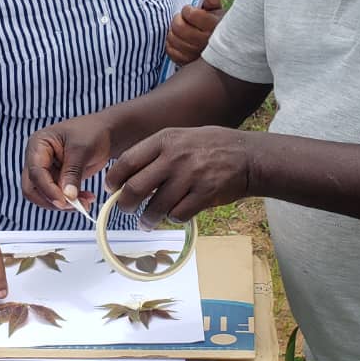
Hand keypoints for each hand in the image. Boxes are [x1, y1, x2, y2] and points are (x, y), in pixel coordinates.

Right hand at [23, 114, 112, 210]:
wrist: (105, 133)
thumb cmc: (92, 132)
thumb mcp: (82, 150)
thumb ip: (72, 173)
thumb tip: (67, 196)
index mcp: (38, 145)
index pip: (35, 172)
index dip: (47, 189)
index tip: (63, 201)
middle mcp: (37, 158)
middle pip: (32, 188)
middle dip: (52, 200)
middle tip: (74, 205)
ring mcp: (46, 170)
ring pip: (44, 196)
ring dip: (63, 203)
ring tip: (85, 203)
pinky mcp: (56, 179)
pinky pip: (58, 196)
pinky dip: (71, 201)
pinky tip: (86, 199)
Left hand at [107, 126, 252, 226]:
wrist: (248, 156)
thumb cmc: (211, 147)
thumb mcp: (181, 137)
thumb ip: (156, 152)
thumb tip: (128, 174)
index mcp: (165, 139)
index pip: (127, 161)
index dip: (114, 179)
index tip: (112, 189)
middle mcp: (174, 157)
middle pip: (136, 188)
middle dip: (125, 205)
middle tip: (125, 210)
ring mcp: (190, 176)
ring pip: (156, 207)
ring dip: (147, 219)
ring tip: (146, 222)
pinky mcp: (204, 194)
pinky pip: (178, 215)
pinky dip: (172, 219)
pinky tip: (173, 216)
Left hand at [165, 0, 224, 65]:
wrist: (223, 48)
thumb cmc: (218, 26)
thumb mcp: (217, 10)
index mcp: (214, 27)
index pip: (191, 15)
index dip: (187, 10)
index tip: (190, 10)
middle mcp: (205, 43)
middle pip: (179, 27)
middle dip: (178, 20)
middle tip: (182, 19)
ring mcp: (196, 54)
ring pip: (173, 39)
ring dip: (173, 31)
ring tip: (181, 29)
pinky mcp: (188, 62)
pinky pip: (171, 51)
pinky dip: (171, 44)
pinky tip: (178, 39)